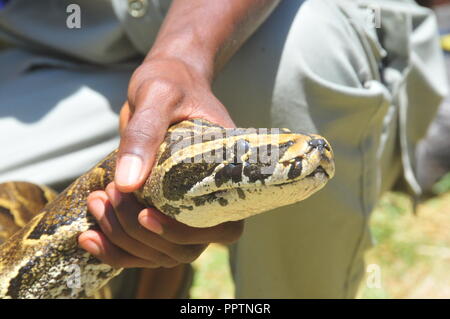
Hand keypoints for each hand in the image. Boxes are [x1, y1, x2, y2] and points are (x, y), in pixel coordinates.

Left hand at [79, 56, 242, 267]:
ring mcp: (182, 208)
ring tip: (96, 203)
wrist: (164, 83)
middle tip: (107, 197)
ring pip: (160, 253)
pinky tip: (88, 235)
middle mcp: (208, 199)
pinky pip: (142, 245)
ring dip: (123, 241)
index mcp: (226, 175)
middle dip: (141, 236)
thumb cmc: (171, 83)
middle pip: (185, 248)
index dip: (188, 234)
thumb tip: (128, 184)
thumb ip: (145, 134)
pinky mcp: (159, 209)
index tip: (146, 215)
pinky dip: (115, 248)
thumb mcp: (159, 96)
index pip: (223, 227)